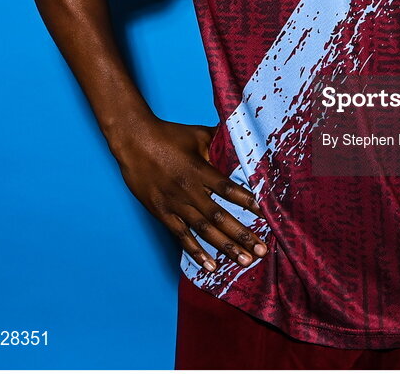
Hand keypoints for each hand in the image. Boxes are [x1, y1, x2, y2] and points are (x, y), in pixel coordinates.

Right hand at [110, 116, 267, 271]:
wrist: (134, 142)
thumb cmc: (168, 135)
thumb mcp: (198, 134)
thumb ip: (220, 139)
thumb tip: (242, 132)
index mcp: (199, 170)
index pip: (228, 189)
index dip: (247, 201)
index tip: (265, 213)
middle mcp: (189, 191)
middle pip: (220, 217)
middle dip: (242, 235)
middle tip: (262, 250)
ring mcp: (175, 205)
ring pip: (204, 231)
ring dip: (226, 247)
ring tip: (244, 261)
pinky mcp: (162, 214)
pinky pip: (182, 237)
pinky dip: (197, 252)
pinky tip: (211, 266)